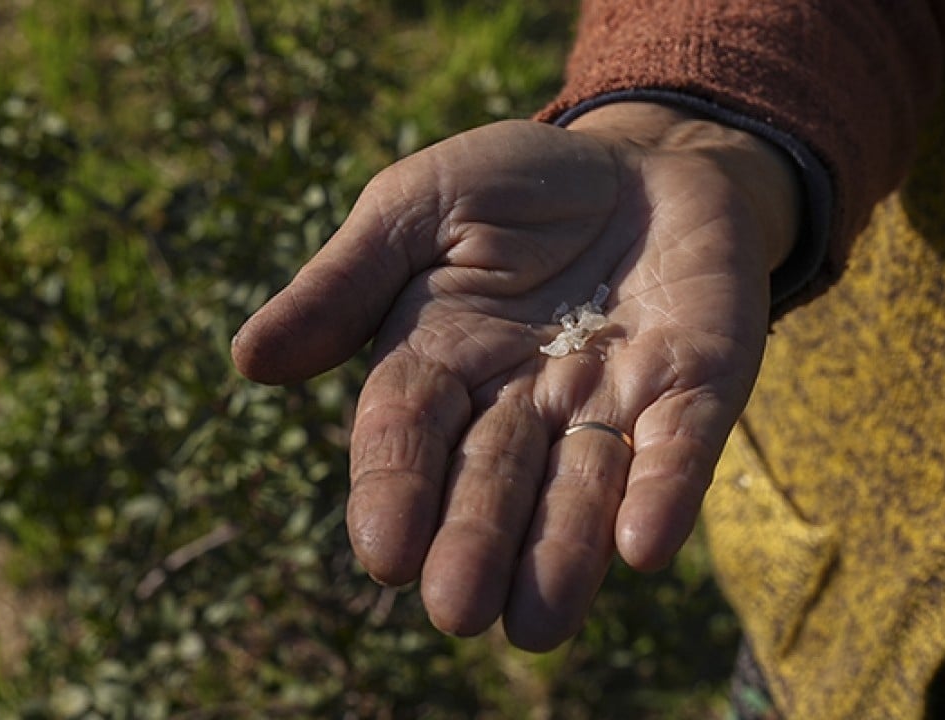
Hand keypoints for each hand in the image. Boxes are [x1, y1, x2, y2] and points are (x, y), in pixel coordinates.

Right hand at [232, 103, 798, 650]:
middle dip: (475, 543)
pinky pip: (679, 446)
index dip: (395, 491)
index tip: (385, 553)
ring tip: (538, 623)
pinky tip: (642, 548)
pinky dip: (661, 493)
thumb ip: (346, 280)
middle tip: (458, 609)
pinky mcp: (695, 386)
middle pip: (491, 481)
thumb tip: (250, 360)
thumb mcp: (417, 207)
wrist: (641, 163)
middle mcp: (519, 403)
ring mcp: (609, 400)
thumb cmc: (512, 188)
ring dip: (561, 554)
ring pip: (580, 488)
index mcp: (439, 363)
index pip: (406, 436)